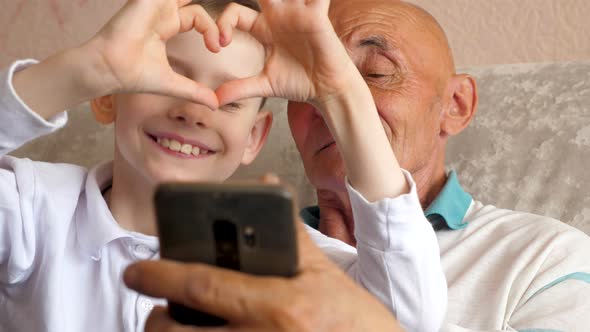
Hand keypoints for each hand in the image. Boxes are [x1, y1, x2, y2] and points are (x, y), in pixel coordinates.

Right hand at [88, 0, 219, 107]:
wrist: (111, 70)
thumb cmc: (134, 75)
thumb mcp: (174, 83)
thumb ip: (195, 91)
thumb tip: (215, 105)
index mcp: (166, 26)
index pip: (197, 17)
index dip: (212, 31)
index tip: (217, 49)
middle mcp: (161, 12)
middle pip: (193, 1)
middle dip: (210, 16)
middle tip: (224, 36)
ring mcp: (154, 4)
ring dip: (204, 11)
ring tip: (220, 24)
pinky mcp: (148, 0)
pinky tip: (201, 17)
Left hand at [124, 222, 401, 331]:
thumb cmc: (353, 319)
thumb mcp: (322, 271)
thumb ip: (288, 231)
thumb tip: (266, 186)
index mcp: (280, 306)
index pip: (205, 287)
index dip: (162, 277)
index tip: (137, 271)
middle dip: (155, 319)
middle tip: (153, 306)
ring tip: (172, 325)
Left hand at [214, 0, 359, 107]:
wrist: (327, 89)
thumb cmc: (300, 83)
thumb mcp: (265, 85)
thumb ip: (239, 88)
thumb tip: (214, 100)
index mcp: (263, 28)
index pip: (236, 13)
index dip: (224, 24)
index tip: (220, 44)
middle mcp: (278, 16)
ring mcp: (297, 12)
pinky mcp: (315, 15)